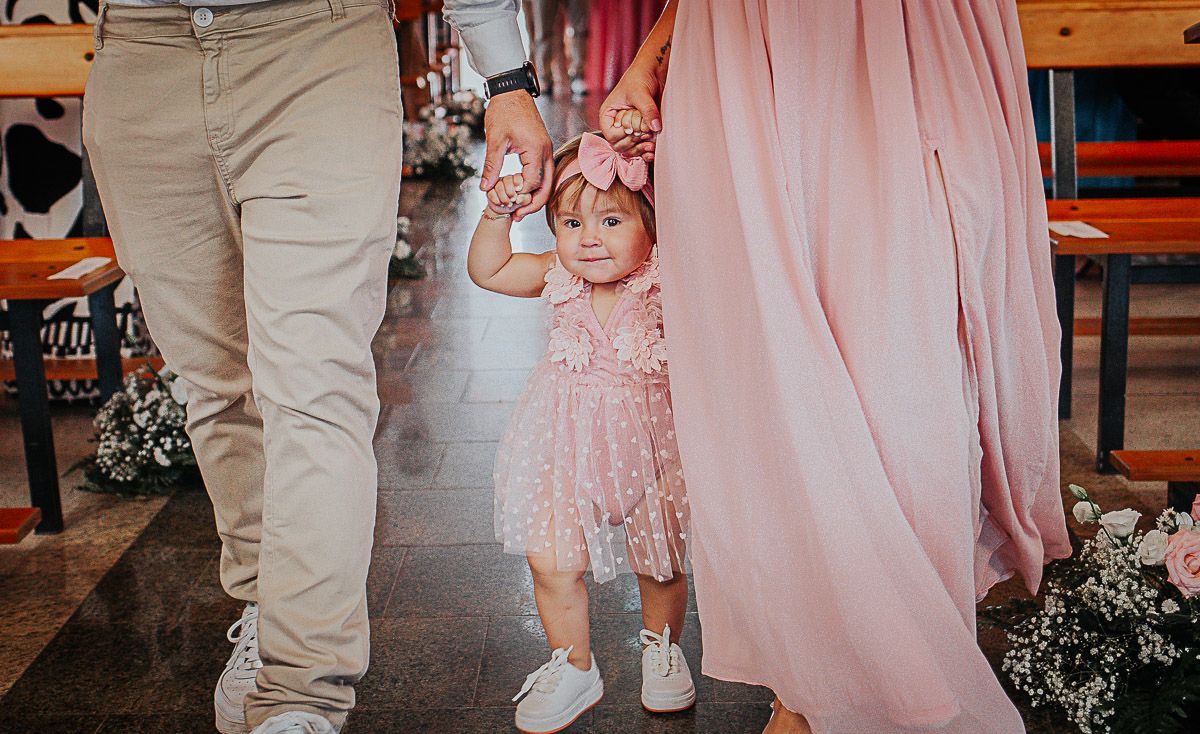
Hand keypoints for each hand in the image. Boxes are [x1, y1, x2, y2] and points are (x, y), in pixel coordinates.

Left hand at [481, 92, 553, 220]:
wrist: (512, 91)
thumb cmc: (503, 111)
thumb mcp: (495, 139)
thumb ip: (491, 165)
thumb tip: (485, 188)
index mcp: (536, 149)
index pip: (533, 182)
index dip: (520, 196)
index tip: (507, 204)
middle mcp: (546, 151)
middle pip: (547, 186)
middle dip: (533, 204)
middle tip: (517, 216)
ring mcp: (546, 149)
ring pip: (548, 181)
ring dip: (535, 196)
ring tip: (519, 208)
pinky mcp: (542, 148)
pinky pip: (544, 172)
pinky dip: (536, 185)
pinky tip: (522, 192)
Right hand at [486, 174, 532, 214]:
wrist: (506, 212)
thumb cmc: (516, 204)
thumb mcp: (525, 201)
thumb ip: (525, 198)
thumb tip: (519, 198)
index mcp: (517, 179)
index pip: (517, 176)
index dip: (517, 182)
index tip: (518, 189)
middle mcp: (507, 180)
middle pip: (507, 180)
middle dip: (510, 192)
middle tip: (513, 199)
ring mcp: (497, 184)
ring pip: (498, 186)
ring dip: (504, 198)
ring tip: (508, 204)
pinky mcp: (490, 190)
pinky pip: (491, 192)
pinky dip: (496, 200)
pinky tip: (500, 203)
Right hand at [600, 61, 662, 161]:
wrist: (653, 72)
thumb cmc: (640, 77)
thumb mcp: (641, 93)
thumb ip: (647, 110)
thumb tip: (654, 127)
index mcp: (608, 115)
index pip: (610, 136)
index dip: (622, 135)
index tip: (632, 128)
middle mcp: (617, 125)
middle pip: (619, 146)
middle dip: (632, 142)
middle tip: (644, 132)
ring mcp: (630, 129)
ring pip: (630, 150)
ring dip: (640, 149)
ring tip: (651, 142)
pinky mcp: (641, 131)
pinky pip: (640, 148)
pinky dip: (646, 151)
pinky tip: (653, 149)